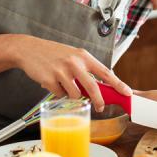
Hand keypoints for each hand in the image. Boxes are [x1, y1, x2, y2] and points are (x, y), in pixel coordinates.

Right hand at [10, 35, 131, 111]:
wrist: (29, 49)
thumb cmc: (53, 54)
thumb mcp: (73, 56)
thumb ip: (86, 70)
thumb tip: (99, 88)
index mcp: (83, 56)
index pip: (105, 71)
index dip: (118, 83)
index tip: (127, 92)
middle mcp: (74, 62)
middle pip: (92, 87)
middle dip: (99, 100)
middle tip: (101, 108)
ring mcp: (61, 71)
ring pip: (75, 95)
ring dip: (71, 94)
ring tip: (63, 84)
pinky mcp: (49, 80)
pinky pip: (60, 95)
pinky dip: (58, 92)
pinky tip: (51, 81)